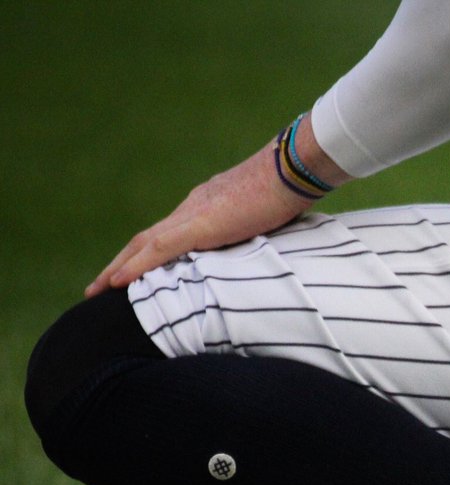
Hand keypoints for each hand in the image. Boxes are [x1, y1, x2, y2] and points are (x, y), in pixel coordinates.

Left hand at [85, 141, 313, 297]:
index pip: (167, 234)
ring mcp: (193, 215)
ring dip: (116, 268)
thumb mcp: (269, 218)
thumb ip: (257, 231)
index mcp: (207, 206)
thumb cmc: (291, 189)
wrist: (294, 168)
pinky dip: (136, 266)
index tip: (132, 273)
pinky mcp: (201, 225)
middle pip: (144, 239)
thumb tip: (264, 251)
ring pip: (142, 244)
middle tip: (97, 288)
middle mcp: (192, 207)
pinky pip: (159, 249)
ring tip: (96, 291)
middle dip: (120, 263)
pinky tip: (116, 283)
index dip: (145, 254)